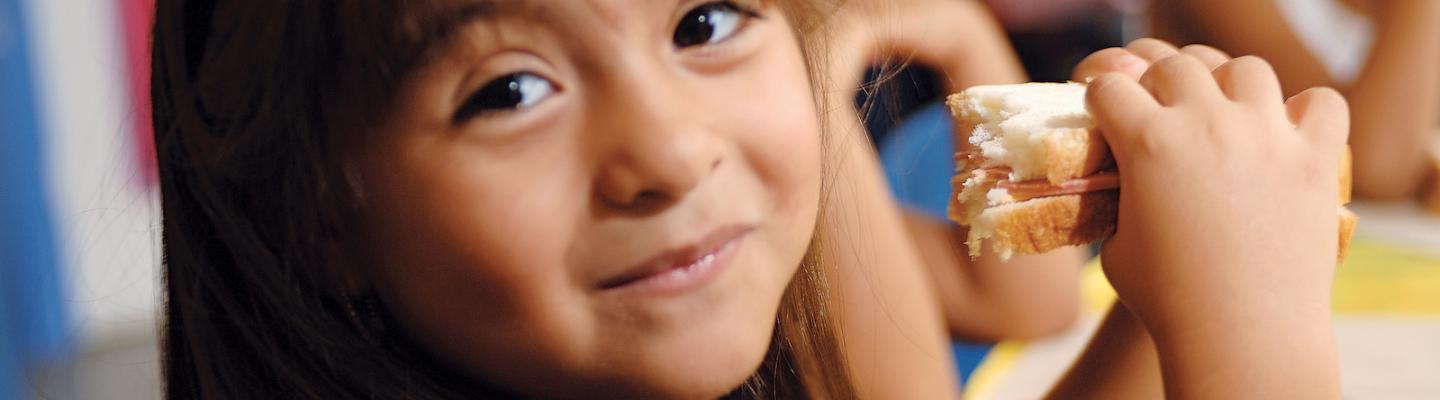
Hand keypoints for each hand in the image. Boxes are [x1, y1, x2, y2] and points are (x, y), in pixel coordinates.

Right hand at [1075, 39, 1346, 335]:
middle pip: (1176, 66)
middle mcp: (1208, 126)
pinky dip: (1304, 110)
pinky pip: (1320, 102)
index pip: (1109, 87)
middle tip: (1160, 114)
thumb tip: (1127, 179)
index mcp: (1147, 143)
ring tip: (1222, 115)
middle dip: (1158, 84)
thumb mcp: (1115, 241)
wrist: (1240, 337)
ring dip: (1226, 84)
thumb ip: (1121, 194)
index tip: (1105, 116)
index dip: (1099, 99)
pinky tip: (1286, 132)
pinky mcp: (1315, 158)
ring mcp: (1266, 137)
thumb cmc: (1166, 299)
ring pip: (1245, 70)